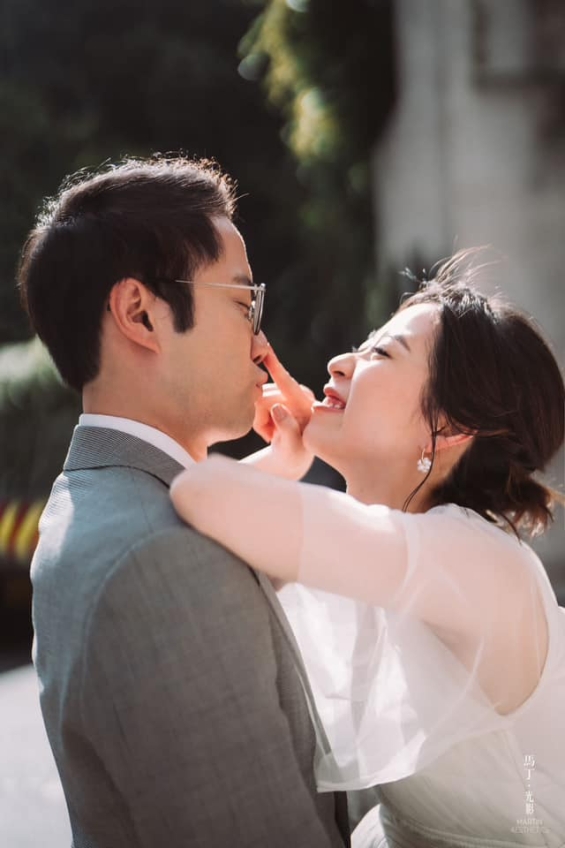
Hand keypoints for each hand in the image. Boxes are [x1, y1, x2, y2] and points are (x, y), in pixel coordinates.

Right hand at [251, 347, 315, 479]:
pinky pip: (254, 402)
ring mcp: (286, 394)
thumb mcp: (293, 447)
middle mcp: (296, 393)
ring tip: (271, 434)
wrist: (293, 457)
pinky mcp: (276, 396)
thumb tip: (277, 408)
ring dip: (258, 420)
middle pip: (264, 396)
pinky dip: (257, 419)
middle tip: (270, 436)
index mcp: (305, 402)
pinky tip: (269, 429)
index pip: (286, 383)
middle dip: (260, 418)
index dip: (275, 366)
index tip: (266, 349)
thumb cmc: (295, 454)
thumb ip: (287, 428)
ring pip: (256, 399)